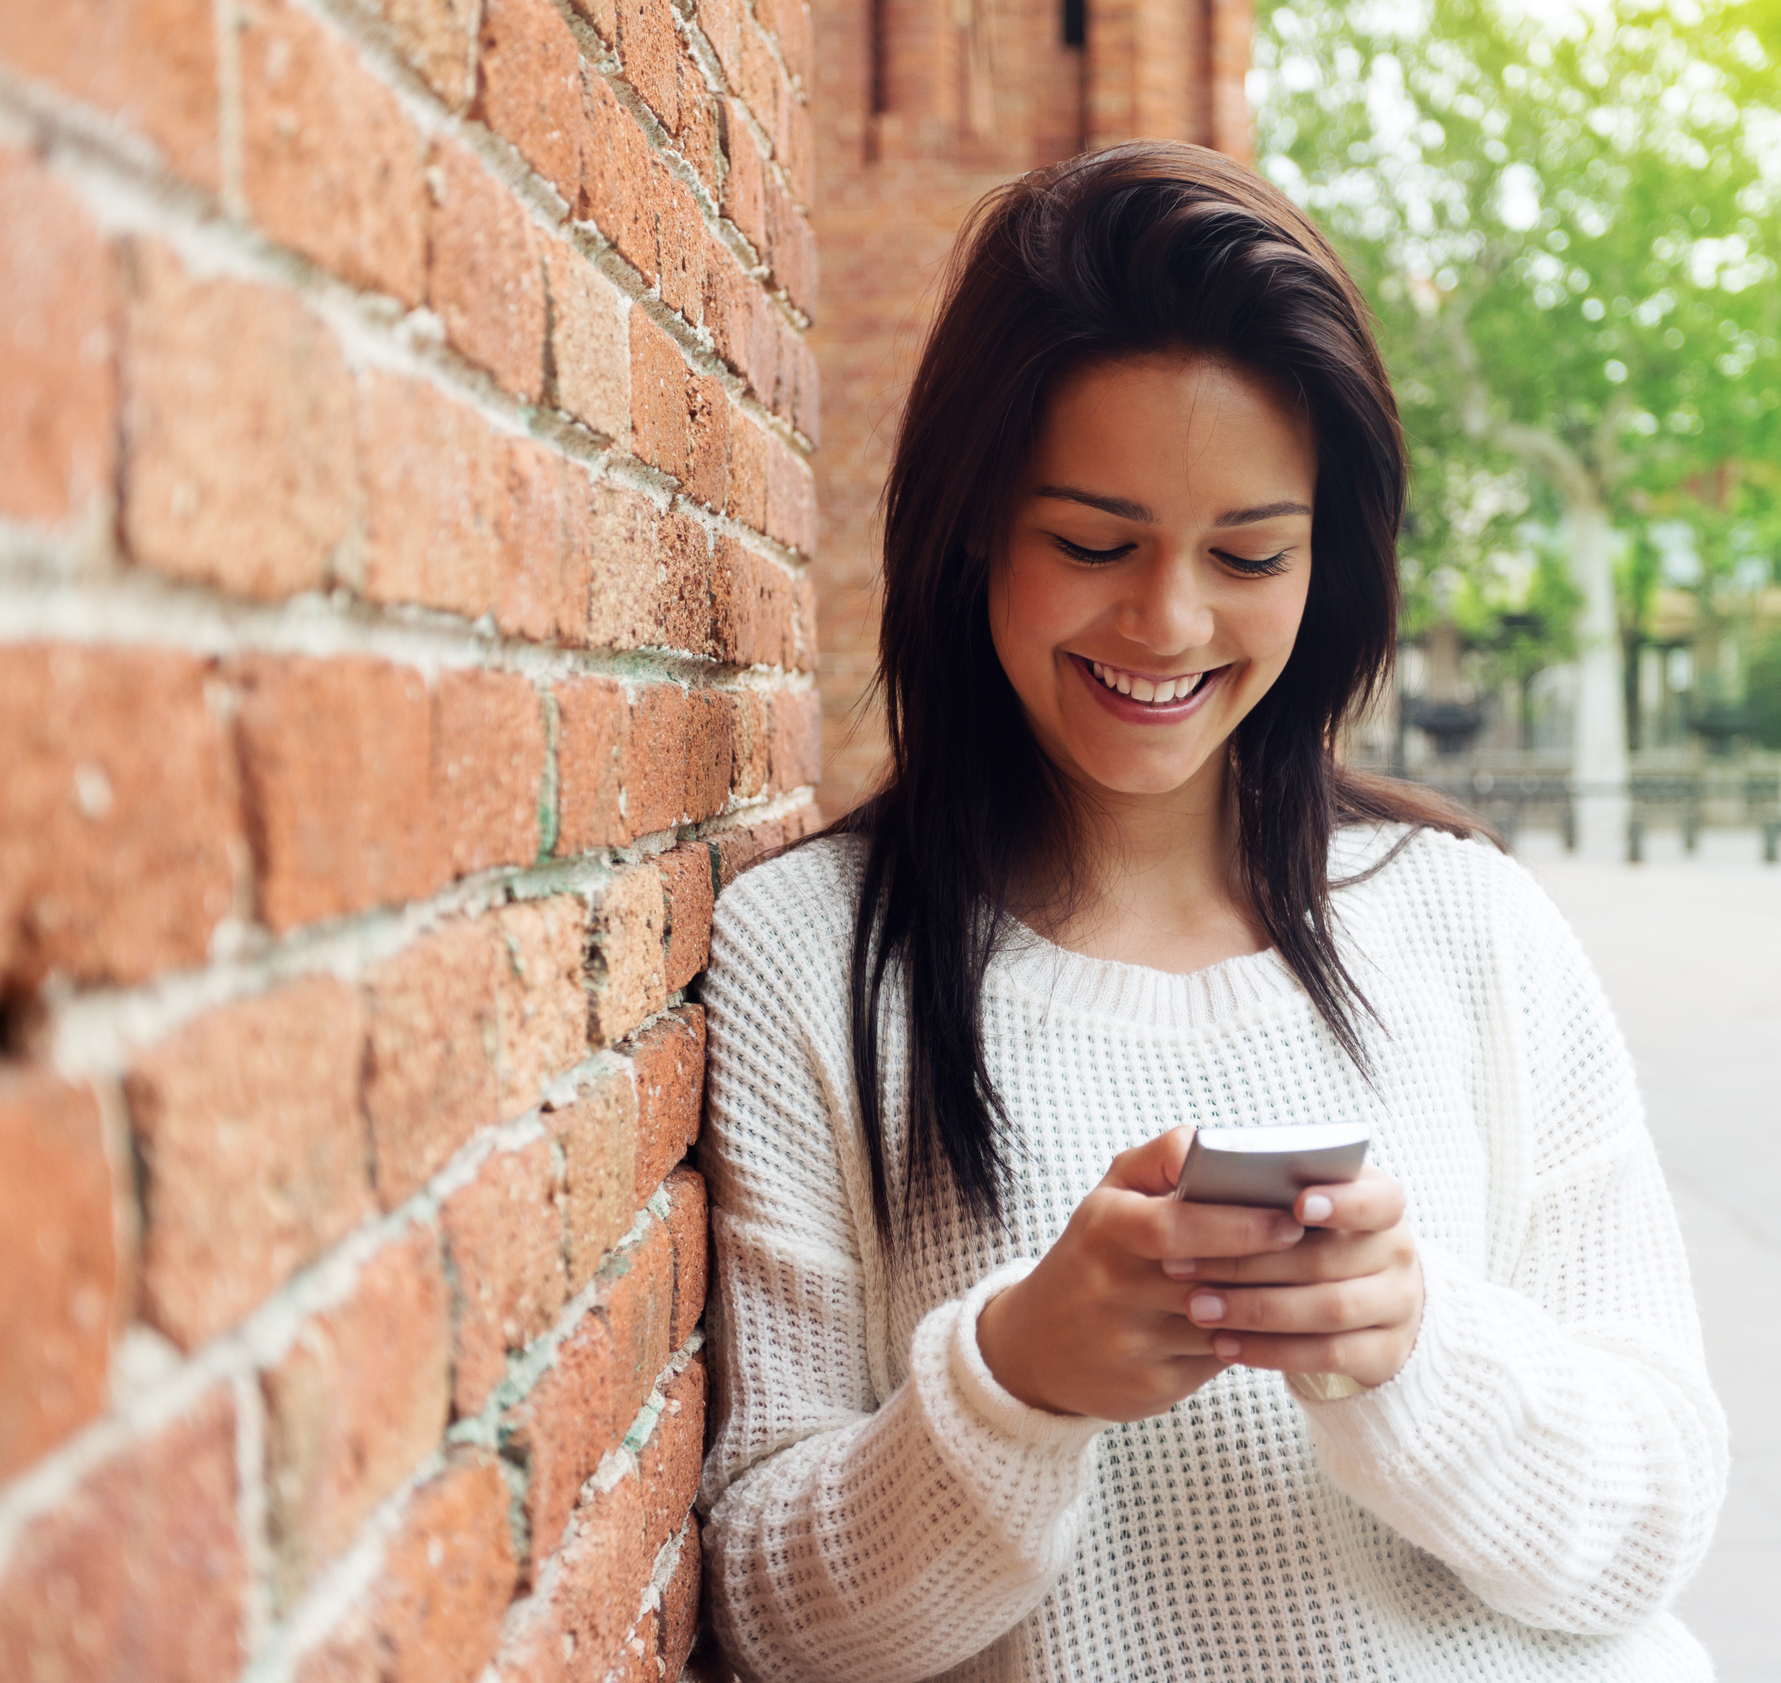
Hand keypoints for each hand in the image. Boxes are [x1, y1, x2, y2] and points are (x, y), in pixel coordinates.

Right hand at [976, 1128, 1305, 1420]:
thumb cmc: (1095, 1253)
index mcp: (1104, 1228)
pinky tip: (1282, 1324)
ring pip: (1224, 1325)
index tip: (1290, 1218)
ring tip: (1317, 1284)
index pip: (1174, 1226)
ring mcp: (1130, 1341)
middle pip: (1208, 1278)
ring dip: (1273, 1306)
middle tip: (1322, 1248)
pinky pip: (1219, 1362)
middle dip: (1271, 1264)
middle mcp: (1111, 1287)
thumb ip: (1164, 1158)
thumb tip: (1216, 1143)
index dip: (1237, 1224)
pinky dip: (1255, 1341)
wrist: (1037, 1343)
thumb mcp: (1112, 1194)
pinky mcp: (1150, 1385)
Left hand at [1177, 1167, 1423, 1389]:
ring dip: (1255, 1310)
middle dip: (1250, 1263)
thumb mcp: (1307, 1208)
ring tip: (1197, 1308)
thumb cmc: (1316, 1240)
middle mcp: (1398, 1253)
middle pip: (1328, 1258)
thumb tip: (1202, 1174)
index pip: (1379, 1199)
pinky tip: (1224, 1344)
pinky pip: (1328, 1355)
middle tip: (1184, 1266)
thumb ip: (1272, 1193)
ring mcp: (1398, 1305)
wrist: (1372, 1306)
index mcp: (1380, 1205)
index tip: (1297, 1204)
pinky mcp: (1386, 1354)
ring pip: (1328, 1308)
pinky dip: (1272, 1351)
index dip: (1343, 1202)